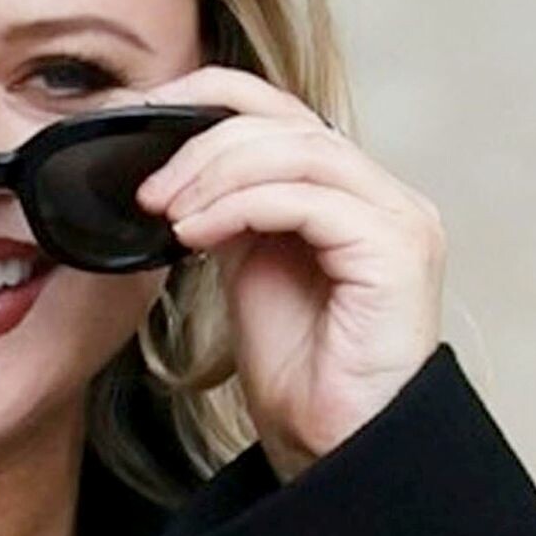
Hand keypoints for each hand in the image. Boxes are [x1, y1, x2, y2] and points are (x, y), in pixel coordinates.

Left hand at [134, 66, 445, 483]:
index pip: (275, 106)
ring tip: (165, 212)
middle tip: (147, 189)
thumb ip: (228, 204)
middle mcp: (378, 192)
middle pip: (282, 122)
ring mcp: (396, 217)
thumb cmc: (295, 364)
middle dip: (199, 146)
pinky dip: (238, 206)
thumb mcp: (245, 261)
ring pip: (294, 151)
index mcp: (343, 186)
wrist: (330, 441)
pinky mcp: (395, 251)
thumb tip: (173, 165)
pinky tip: (194, 233)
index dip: (205, 94)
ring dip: (213, 173)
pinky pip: (306, 200)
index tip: (140, 114)